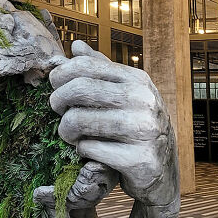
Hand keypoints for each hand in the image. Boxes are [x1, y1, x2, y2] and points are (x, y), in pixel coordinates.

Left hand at [49, 40, 175, 203]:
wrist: (162, 170)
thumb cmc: (136, 127)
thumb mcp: (125, 94)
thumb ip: (101, 70)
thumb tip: (76, 46)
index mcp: (137, 80)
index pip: (85, 65)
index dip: (61, 74)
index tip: (54, 86)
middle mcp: (143, 101)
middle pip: (79, 89)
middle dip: (57, 100)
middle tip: (56, 110)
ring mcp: (144, 130)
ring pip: (79, 120)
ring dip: (66, 129)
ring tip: (70, 134)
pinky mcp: (139, 160)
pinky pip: (89, 148)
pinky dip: (81, 150)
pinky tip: (88, 151)